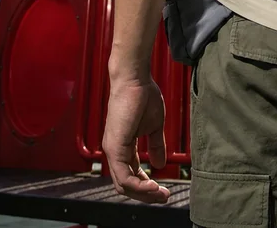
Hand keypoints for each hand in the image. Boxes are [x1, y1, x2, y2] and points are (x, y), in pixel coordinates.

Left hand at [102, 77, 170, 203]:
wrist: (135, 79)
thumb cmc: (143, 96)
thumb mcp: (155, 126)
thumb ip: (155, 145)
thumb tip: (159, 163)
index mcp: (123, 147)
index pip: (132, 175)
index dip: (147, 186)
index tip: (164, 190)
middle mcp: (114, 152)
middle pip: (126, 185)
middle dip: (146, 196)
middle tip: (164, 197)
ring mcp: (112, 150)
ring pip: (123, 185)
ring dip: (144, 194)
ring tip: (161, 194)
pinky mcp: (114, 147)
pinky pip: (124, 176)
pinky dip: (139, 185)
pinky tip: (153, 186)